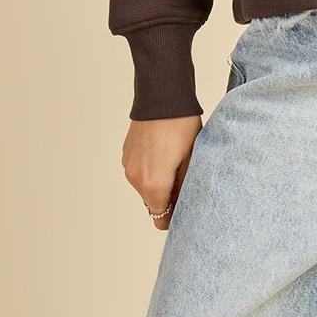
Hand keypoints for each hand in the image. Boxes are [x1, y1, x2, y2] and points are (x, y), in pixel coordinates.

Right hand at [122, 113, 201, 229]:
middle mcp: (136, 179)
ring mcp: (128, 167)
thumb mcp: (191, 159)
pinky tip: (162, 154)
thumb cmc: (181, 127)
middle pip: (152, 203)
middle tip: (184, 181)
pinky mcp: (126, 155)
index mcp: (154, 184)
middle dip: (167, 199)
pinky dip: (149, 171)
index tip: (184, 206)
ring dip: (158, 184)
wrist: (161, 98)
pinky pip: (138, 173)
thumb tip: (182, 202)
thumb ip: (184, 187)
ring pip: (145, 188)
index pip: (160, 218)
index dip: (173, 216)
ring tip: (174, 164)